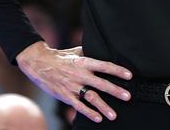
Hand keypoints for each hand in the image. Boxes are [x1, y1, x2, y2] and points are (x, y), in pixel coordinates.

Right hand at [16, 42, 131, 122]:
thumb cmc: (62, 56)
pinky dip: (88, 112)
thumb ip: (91, 55)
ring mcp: (72, 86)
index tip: (129, 75)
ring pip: (91, 98)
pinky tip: (98, 118)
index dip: (117, 70)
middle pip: (101, 84)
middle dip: (115, 91)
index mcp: (84, 62)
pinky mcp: (66, 96)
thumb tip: (107, 53)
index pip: (104, 66)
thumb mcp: (77, 52)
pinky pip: (78, 106)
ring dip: (103, 107)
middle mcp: (80, 74)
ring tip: (113, 115)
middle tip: (128, 96)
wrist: (39, 63)